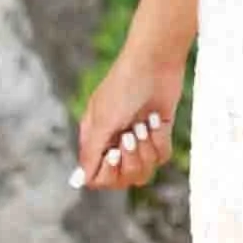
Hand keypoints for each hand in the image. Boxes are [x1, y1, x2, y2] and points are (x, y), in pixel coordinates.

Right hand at [70, 43, 185, 192]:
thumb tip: (80, 180)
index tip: (114, 151)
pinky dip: (161, 140)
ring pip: (144, 172)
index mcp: (95, 140)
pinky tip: (155, 120)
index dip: (109, 172)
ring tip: (144, 125)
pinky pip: (162, 157)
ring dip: (147, 150)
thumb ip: (91, 153)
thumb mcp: (102, 120)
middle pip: (123, 179)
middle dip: (131, 160)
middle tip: (132, 133)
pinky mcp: (158, 134)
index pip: (98, 178)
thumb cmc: (123, 86)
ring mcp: (137, 140)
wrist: (155, 62)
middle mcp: (114, 144)